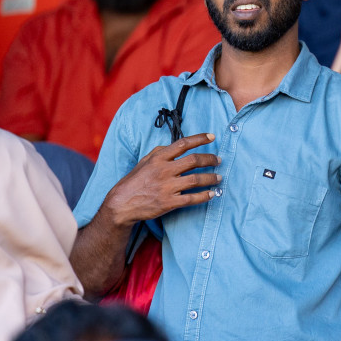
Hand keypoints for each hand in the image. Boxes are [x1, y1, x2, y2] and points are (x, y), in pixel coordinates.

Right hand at [104, 133, 219, 228]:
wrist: (122, 203)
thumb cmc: (135, 181)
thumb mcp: (144, 161)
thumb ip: (160, 152)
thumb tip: (176, 146)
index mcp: (158, 158)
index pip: (183, 144)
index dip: (200, 139)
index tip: (212, 137)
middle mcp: (164, 170)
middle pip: (194, 160)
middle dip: (210, 159)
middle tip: (218, 160)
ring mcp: (167, 187)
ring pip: (196, 179)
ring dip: (211, 178)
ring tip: (219, 178)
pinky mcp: (169, 202)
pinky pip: (192, 198)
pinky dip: (205, 196)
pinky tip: (212, 194)